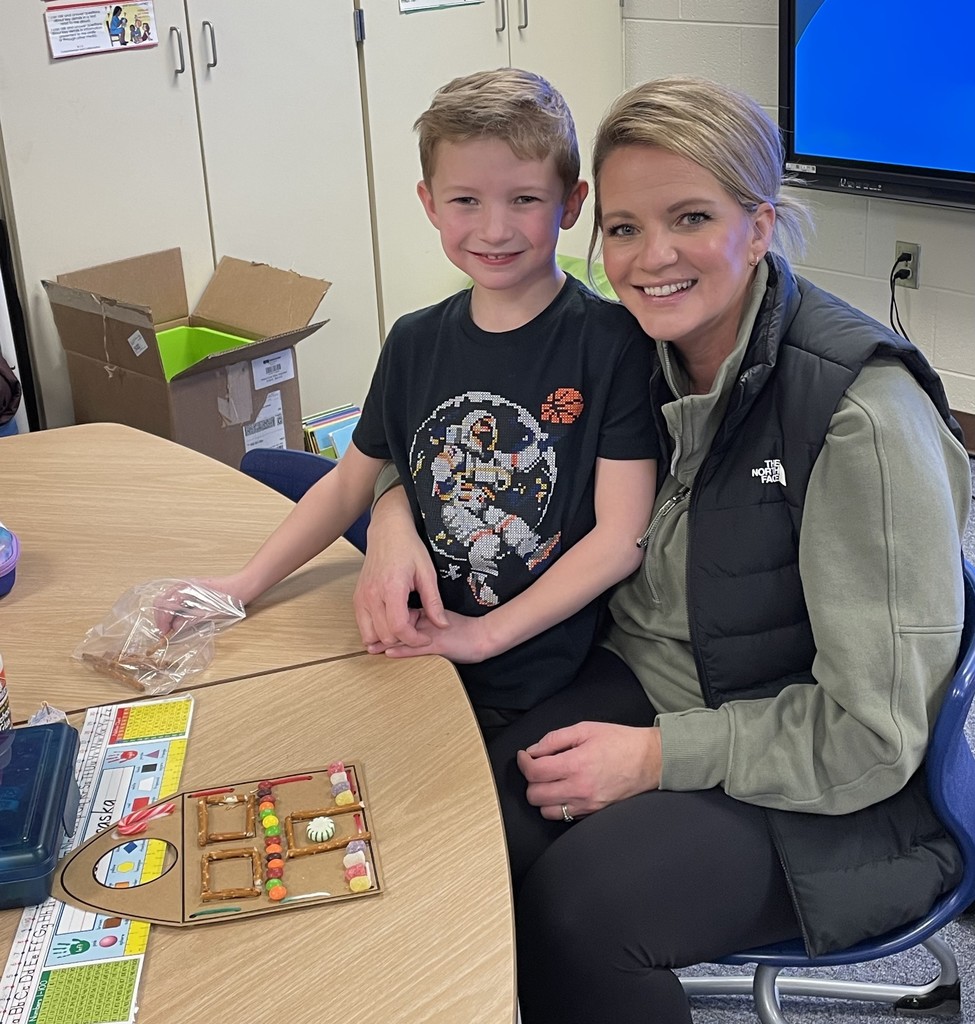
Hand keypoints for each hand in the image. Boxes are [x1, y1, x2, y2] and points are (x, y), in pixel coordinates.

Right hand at [152, 576, 244, 635]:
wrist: (242, 586)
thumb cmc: (229, 597)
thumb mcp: (210, 612)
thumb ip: (191, 619)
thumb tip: (175, 628)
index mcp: (186, 588)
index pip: (163, 604)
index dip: (162, 621)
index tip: (164, 633)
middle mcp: (183, 585)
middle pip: (161, 602)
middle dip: (161, 618)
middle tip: (166, 632)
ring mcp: (186, 587)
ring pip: (167, 601)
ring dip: (166, 616)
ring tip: (172, 629)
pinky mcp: (191, 591)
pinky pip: (176, 601)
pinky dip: (173, 612)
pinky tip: (179, 621)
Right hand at [354, 487, 446, 649]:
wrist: (387, 532)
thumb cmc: (407, 548)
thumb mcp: (427, 573)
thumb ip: (433, 602)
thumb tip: (442, 625)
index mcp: (391, 588)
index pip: (398, 628)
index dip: (415, 639)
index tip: (426, 637)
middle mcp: (371, 595)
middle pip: (385, 636)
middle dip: (404, 636)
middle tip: (417, 620)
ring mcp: (361, 598)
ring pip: (370, 635)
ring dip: (389, 635)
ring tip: (404, 618)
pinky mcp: (357, 599)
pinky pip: (363, 626)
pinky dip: (377, 630)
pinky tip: (393, 616)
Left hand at [381, 609, 492, 662]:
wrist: (484, 635)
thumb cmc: (465, 629)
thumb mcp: (442, 620)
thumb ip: (428, 617)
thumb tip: (411, 618)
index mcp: (428, 614)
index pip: (404, 614)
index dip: (387, 619)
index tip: (373, 622)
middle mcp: (428, 623)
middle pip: (400, 625)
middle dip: (381, 631)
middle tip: (366, 637)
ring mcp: (433, 634)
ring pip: (406, 637)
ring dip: (387, 643)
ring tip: (371, 646)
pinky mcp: (439, 646)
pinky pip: (418, 648)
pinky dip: (402, 650)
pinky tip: (389, 651)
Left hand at [516, 722, 661, 820]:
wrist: (650, 760)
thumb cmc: (619, 742)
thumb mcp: (585, 729)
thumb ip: (555, 739)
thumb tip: (533, 750)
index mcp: (576, 765)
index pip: (534, 772)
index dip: (523, 762)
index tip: (524, 756)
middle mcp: (579, 789)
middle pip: (535, 795)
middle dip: (531, 780)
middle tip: (538, 767)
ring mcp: (587, 805)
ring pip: (546, 811)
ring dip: (543, 796)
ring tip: (551, 781)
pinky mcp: (593, 813)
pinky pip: (564, 816)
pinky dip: (558, 805)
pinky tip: (564, 790)